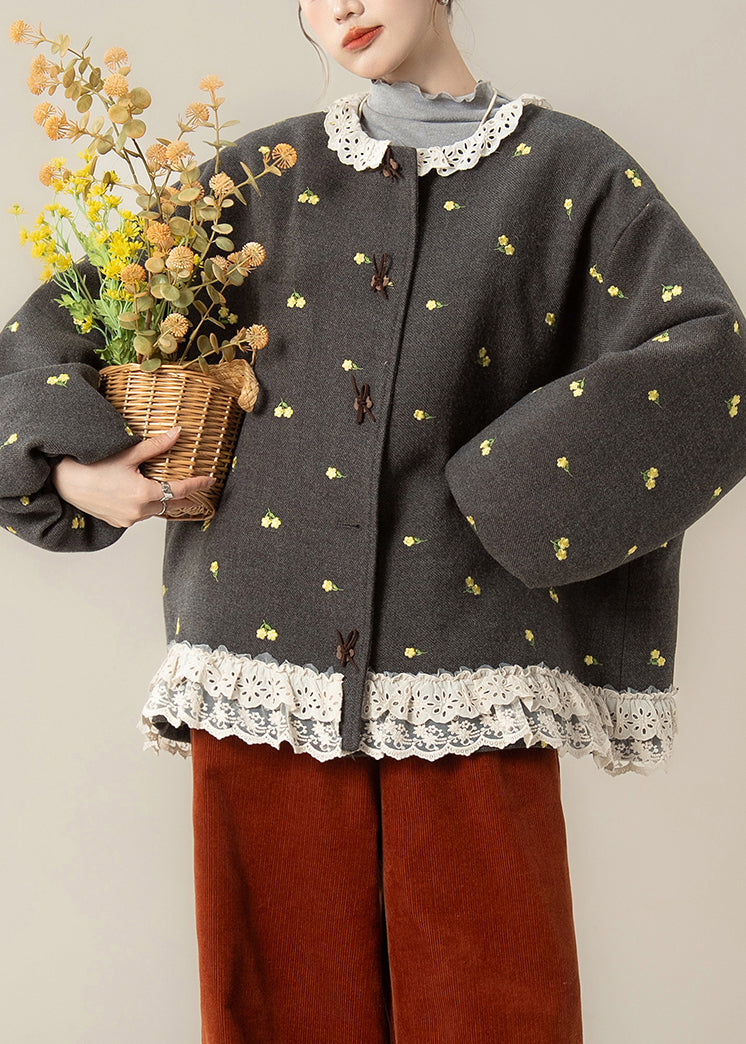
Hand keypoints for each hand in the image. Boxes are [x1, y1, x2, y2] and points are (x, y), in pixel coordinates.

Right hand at [51, 426, 215, 527]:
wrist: (65, 483)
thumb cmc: (93, 466)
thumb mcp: (128, 454)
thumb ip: (156, 446)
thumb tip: (178, 433)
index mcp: (144, 494)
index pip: (181, 490)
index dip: (198, 484)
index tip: (211, 480)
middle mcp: (139, 512)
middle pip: (171, 505)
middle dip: (186, 497)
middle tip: (199, 490)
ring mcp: (129, 520)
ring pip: (156, 511)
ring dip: (164, 501)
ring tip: (172, 490)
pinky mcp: (119, 523)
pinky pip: (141, 516)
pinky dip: (147, 507)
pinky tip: (146, 497)